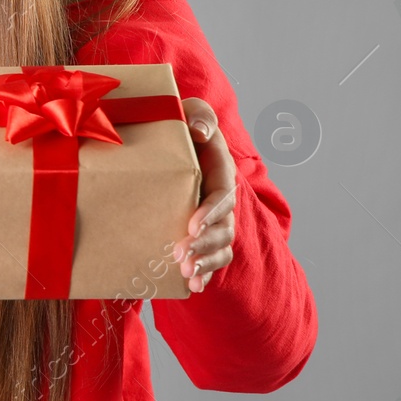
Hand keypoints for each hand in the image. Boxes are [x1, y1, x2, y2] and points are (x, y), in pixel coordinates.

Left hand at [175, 97, 236, 292]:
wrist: (179, 142)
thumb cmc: (184, 125)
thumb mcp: (191, 112)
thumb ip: (199, 116)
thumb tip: (200, 131)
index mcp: (220, 173)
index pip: (222, 196)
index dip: (210, 212)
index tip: (192, 225)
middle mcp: (222, 200)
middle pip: (222, 228)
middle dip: (204, 245)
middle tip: (181, 256)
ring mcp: (216, 220)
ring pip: (219, 247)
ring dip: (205, 262)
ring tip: (186, 273)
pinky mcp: (204, 233)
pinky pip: (212, 258)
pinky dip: (205, 273)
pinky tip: (193, 287)